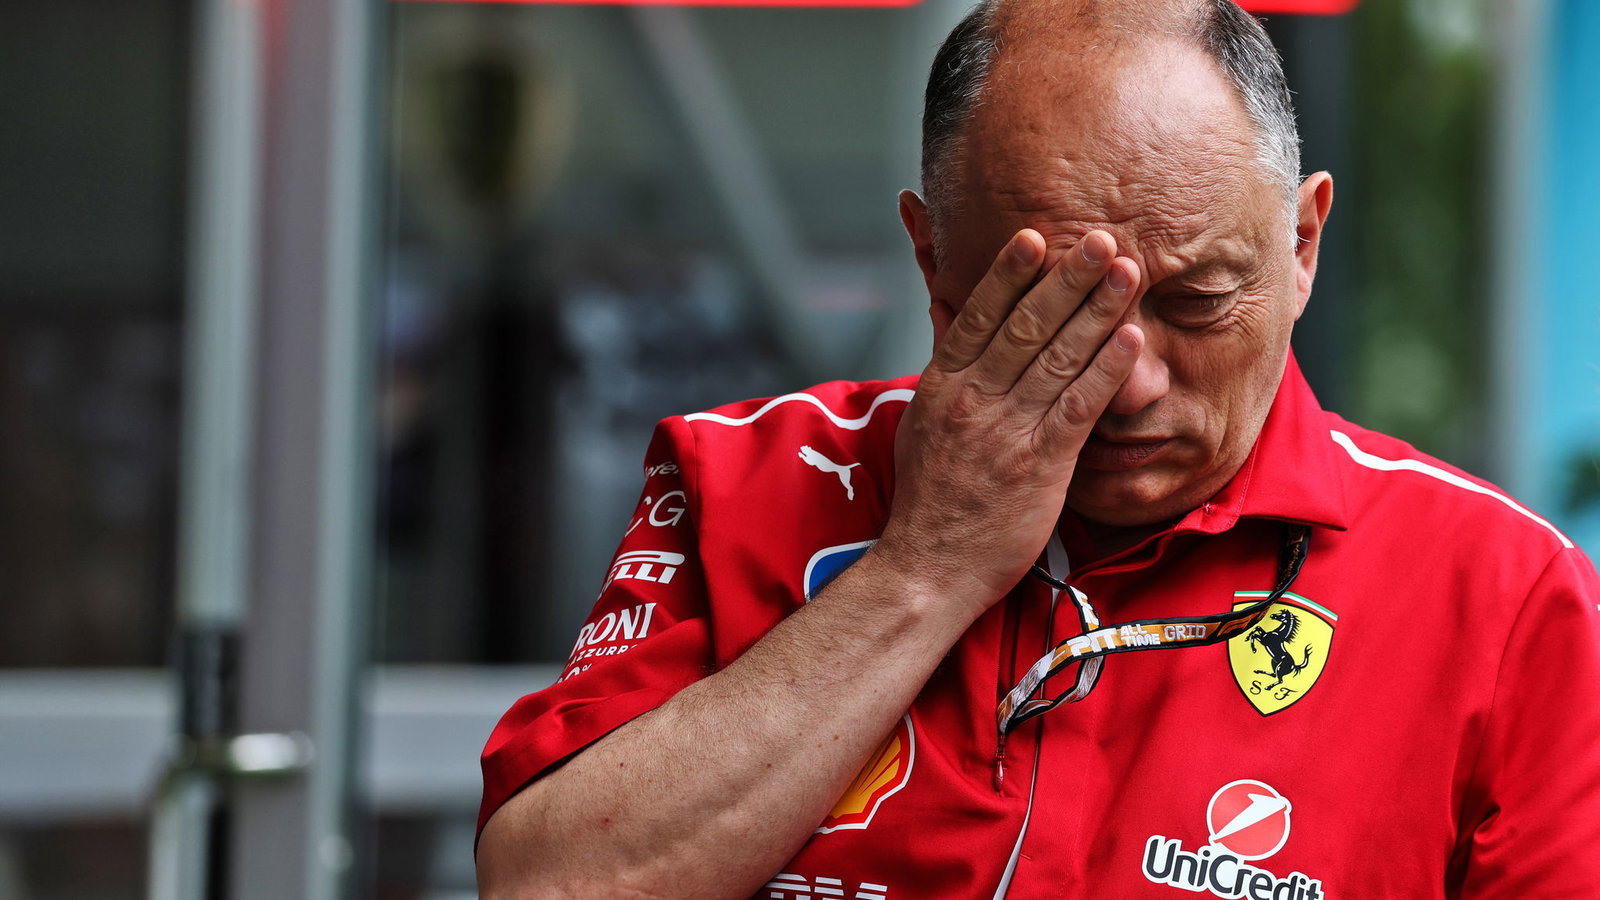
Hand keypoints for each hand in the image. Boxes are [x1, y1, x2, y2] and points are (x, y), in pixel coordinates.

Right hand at [875, 228, 1142, 619]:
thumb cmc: (927, 499)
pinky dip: (1107, 371)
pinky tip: (1131, 340)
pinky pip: (1078, 408)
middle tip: (1102, 239)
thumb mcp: (918, 422)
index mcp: (941, 387)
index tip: (1037, 238)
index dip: (1009, 274)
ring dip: (1097, 310)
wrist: (928, 568)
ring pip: (1057, 358)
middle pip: (1026, 326)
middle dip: (1067, 278)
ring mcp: (1006, 432)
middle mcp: (973, 401)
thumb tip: (946, 312)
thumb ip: (941, 366)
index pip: (979, 317)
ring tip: (1127, 272)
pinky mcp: (1039, 466)